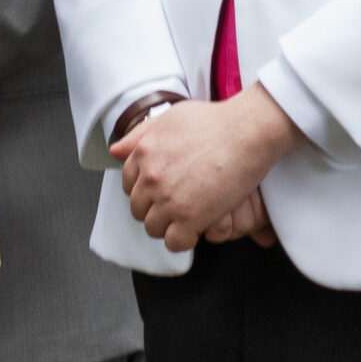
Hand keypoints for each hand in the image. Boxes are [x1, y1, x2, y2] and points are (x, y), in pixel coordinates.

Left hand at [107, 86, 304, 252]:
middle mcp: (150, 177)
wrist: (245, 133)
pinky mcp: (190, 218)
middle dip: (154, 209)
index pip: (128, 184)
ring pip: (153, 228)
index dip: (144, 190)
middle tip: (176, 206)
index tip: (159, 192)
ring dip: (168, 226)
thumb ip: (140, 135)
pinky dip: (183, 240)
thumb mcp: (170, 118)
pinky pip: (174, 242)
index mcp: (143, 153)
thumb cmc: (214, 122)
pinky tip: (196, 229)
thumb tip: (115, 150)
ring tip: (186, 218)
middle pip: (138, 209)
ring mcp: (168, 199)